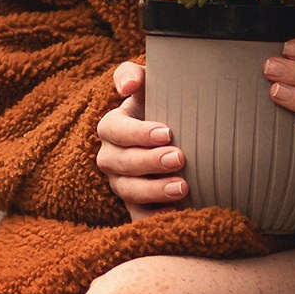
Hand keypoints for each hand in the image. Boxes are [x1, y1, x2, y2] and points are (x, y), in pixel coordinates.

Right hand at [95, 59, 189, 217]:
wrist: (177, 136)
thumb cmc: (162, 106)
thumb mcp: (149, 85)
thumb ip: (134, 74)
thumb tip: (127, 86)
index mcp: (111, 128)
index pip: (116, 131)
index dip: (139, 133)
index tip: (168, 132)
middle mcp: (111, 158)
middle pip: (122, 163)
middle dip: (150, 162)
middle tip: (180, 158)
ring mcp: (121, 184)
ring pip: (129, 192)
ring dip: (155, 191)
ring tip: (183, 187)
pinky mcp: (135, 207)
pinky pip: (139, 217)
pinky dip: (154, 218)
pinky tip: (176, 214)